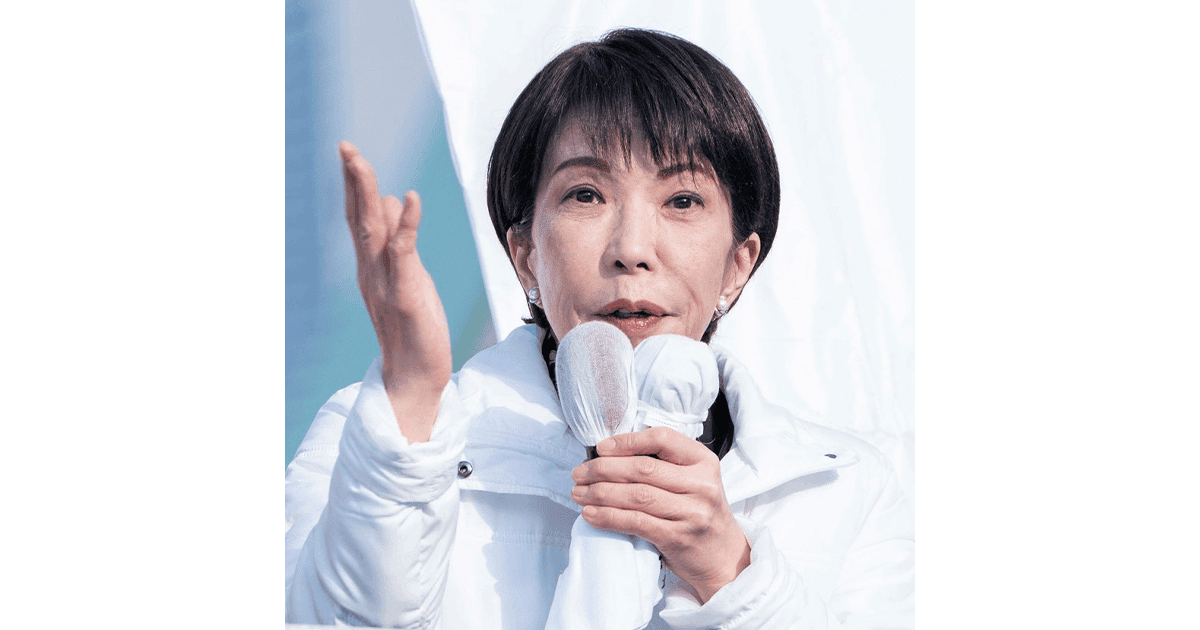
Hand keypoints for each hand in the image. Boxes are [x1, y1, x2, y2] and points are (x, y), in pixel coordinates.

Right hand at [340, 141, 451, 441]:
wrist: (413, 376)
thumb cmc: (413, 326)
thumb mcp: (406, 276)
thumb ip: (397, 242)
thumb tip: (394, 202)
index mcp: (370, 266)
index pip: (359, 217)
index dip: (354, 185)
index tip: (348, 152)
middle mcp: (371, 270)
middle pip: (358, 217)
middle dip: (353, 180)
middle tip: (345, 146)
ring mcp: (385, 282)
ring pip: (373, 230)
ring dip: (367, 194)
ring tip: (360, 161)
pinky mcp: (406, 294)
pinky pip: (404, 253)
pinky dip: (407, 224)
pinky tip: (412, 198)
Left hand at [570, 427, 751, 602]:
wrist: (723, 556)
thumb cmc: (699, 513)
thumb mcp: (694, 480)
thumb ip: (664, 464)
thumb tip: (610, 454)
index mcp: (704, 462)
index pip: (662, 439)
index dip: (627, 441)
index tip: (601, 448)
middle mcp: (701, 485)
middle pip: (643, 468)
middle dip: (603, 469)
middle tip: (579, 473)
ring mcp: (692, 512)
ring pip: (636, 495)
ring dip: (600, 492)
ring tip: (579, 493)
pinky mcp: (678, 537)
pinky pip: (635, 522)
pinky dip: (608, 517)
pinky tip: (591, 514)